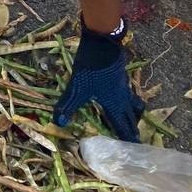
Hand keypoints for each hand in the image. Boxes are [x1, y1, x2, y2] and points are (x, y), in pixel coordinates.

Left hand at [53, 20, 142, 141]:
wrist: (102, 42)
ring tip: (131, 118)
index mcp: (115, 105)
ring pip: (134, 104)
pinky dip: (128, 99)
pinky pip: (129, 92)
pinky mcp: (121, 74)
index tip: (134, 150)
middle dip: (133, 129)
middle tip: (134, 139)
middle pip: (133, 118)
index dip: (128, 140)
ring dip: (134, 113)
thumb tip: (58, 123)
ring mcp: (124, 85)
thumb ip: (68, 105)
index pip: (124, 127)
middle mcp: (123, 98)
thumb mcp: (77, 88)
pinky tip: (119, 95)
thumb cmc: (91, 67)